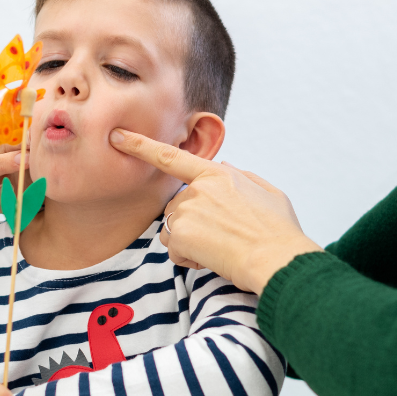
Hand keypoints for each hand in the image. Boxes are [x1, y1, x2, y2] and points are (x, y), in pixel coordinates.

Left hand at [109, 129, 322, 294]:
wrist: (276, 259)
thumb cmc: (278, 230)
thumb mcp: (268, 193)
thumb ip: (242, 177)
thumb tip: (224, 167)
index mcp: (217, 175)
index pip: (172, 157)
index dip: (141, 146)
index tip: (118, 136)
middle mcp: (198, 189)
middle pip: (176, 206)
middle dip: (190, 223)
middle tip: (220, 237)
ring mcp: (188, 211)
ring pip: (172, 229)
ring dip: (189, 242)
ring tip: (218, 248)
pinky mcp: (182, 235)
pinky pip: (174, 249)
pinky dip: (188, 258)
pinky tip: (211, 259)